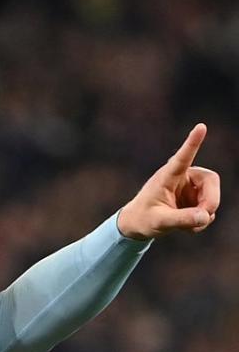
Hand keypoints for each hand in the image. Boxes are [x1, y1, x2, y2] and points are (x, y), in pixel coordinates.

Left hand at [117, 123, 219, 239]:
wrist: (138, 225)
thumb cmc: (143, 219)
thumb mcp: (159, 222)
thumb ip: (181, 219)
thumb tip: (205, 216)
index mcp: (167, 176)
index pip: (182, 158)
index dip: (192, 143)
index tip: (200, 126)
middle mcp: (181, 177)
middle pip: (211, 180)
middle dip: (211, 200)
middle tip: (204, 216)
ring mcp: (190, 187)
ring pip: (212, 196)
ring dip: (205, 213)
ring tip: (187, 225)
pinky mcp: (194, 198)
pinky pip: (209, 208)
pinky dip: (202, 220)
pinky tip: (188, 225)